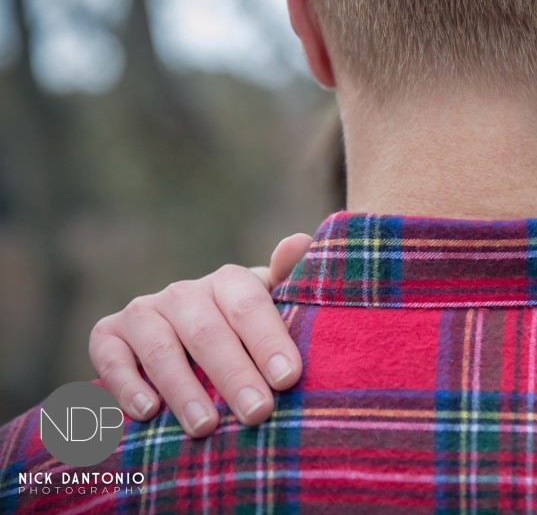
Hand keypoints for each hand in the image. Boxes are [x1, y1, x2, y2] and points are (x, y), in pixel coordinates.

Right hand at [88, 233, 311, 436]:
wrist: (192, 340)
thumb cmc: (247, 330)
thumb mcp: (276, 307)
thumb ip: (291, 280)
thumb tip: (298, 241)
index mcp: (229, 281)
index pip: (250, 307)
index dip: (269, 342)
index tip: (287, 379)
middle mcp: (184, 292)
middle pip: (208, 333)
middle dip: (234, 376)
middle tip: (257, 412)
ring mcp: (143, 312)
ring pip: (161, 349)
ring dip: (183, 390)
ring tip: (205, 426)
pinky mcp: (108, 334)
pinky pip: (111, 358)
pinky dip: (126, 384)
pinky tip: (147, 412)